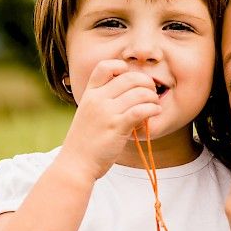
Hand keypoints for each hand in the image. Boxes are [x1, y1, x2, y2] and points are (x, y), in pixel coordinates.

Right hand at [55, 60, 161, 181]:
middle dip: (146, 82)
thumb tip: (124, 94)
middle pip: (129, 78)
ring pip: (139, 93)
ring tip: (155, 105)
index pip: (104, 66)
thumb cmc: (84, 143)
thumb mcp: (87, 115)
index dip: (121, 67)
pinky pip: (141, 110)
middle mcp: (97, 100)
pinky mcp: (117, 127)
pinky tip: (155, 113)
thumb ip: (101, 102)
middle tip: (151, 92)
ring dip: (152, 97)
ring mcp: (107, 113)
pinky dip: (152, 109)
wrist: (75, 165)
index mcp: (89, 94)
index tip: (131, 78)